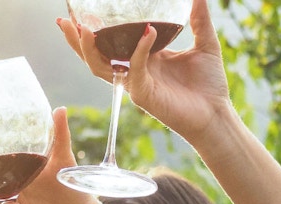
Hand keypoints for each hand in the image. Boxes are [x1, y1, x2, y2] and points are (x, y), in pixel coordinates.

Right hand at [57, 0, 229, 145]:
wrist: (217, 114)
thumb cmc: (209, 85)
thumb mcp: (205, 43)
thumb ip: (199, 19)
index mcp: (143, 58)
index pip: (110, 42)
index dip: (92, 30)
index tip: (79, 12)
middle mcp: (134, 71)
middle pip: (94, 56)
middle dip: (76, 40)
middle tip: (64, 20)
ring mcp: (135, 84)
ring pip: (101, 68)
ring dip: (89, 49)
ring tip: (83, 28)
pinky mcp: (144, 95)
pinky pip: (135, 70)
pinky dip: (139, 50)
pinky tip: (148, 32)